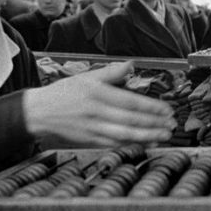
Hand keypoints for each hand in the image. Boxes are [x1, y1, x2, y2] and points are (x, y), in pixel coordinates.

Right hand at [23, 61, 175, 146]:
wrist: (38, 113)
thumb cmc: (64, 93)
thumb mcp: (86, 77)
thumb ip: (110, 72)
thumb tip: (131, 64)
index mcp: (97, 93)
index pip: (130, 101)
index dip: (151, 107)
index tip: (167, 109)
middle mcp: (96, 112)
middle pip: (131, 120)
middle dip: (154, 123)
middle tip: (172, 125)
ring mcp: (93, 128)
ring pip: (125, 135)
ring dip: (147, 136)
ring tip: (164, 136)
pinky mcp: (90, 141)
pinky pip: (115, 144)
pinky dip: (132, 145)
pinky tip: (146, 144)